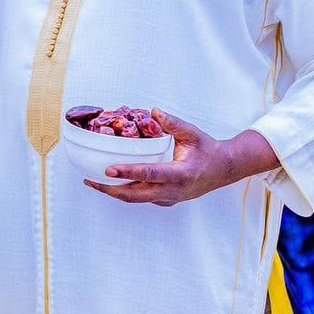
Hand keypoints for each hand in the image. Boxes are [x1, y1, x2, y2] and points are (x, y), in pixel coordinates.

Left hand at [89, 111, 247, 205]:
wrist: (223, 170)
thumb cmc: (208, 150)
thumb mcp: (193, 133)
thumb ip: (173, 123)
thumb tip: (153, 111)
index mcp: (180, 174)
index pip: (149, 174)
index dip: (128, 172)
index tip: (109, 170)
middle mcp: (173, 191)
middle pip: (135, 195)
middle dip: (110, 189)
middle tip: (90, 180)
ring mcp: (169, 199)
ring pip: (136, 199)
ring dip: (115, 192)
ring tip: (94, 182)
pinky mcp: (166, 201)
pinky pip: (142, 198)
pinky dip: (126, 192)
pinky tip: (112, 183)